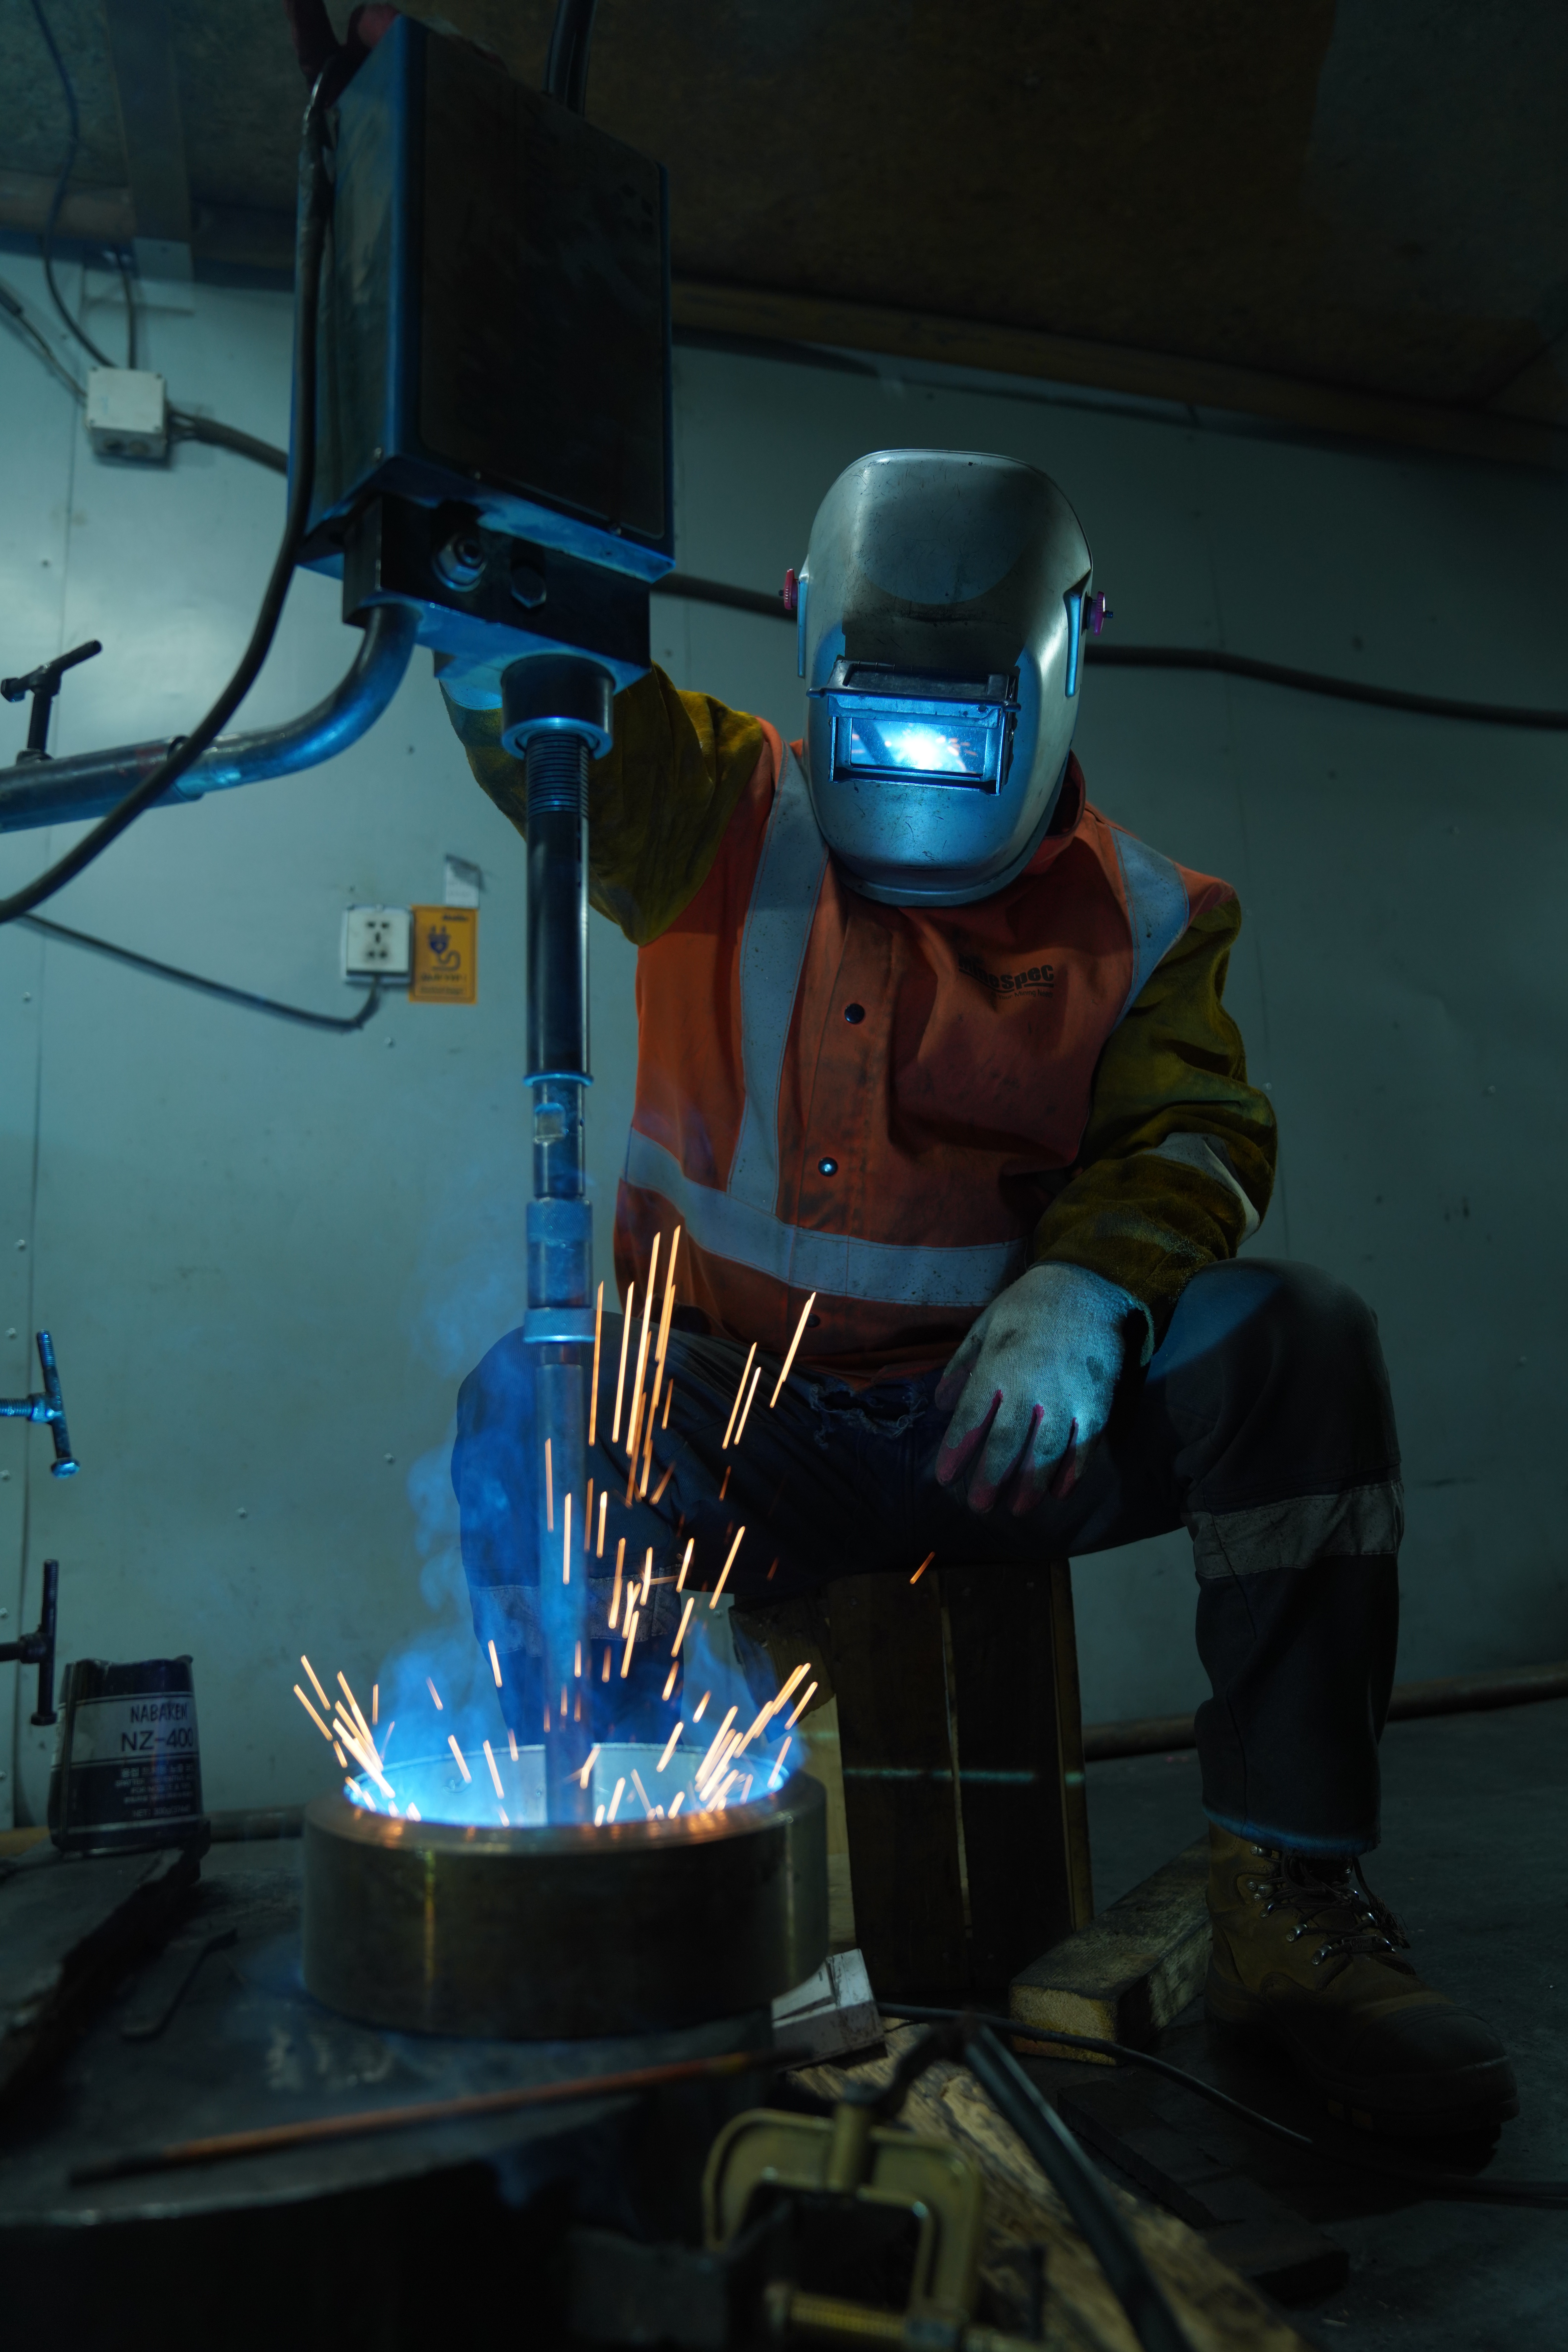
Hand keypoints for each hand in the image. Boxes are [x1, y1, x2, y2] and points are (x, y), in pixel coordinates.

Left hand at [934, 1262, 1144, 1513]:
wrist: (1087, 1284)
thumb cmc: (1028, 1306)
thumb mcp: (986, 1326)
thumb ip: (962, 1365)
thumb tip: (939, 1404)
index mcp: (998, 1365)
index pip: (971, 1417)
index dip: (957, 1450)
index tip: (946, 1478)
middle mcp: (1031, 1384)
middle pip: (1007, 1441)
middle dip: (991, 1477)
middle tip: (978, 1506)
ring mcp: (1068, 1395)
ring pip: (1046, 1450)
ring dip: (1030, 1483)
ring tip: (1017, 1509)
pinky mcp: (1098, 1400)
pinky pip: (1085, 1444)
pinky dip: (1073, 1471)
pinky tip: (1060, 1492)